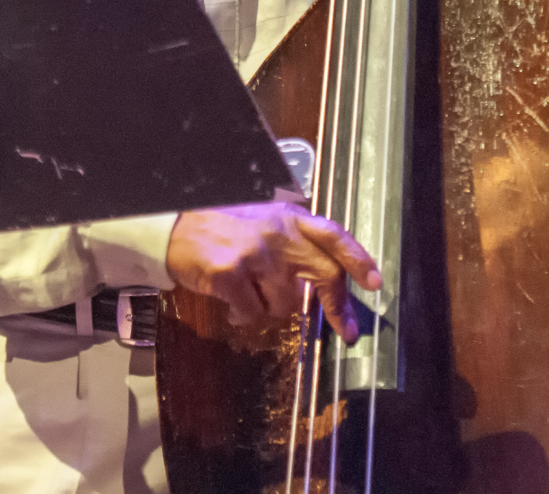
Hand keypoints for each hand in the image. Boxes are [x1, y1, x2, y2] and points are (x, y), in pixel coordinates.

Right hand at [166, 203, 382, 342]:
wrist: (173, 226)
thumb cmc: (222, 225)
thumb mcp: (264, 219)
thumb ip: (293, 240)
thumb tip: (321, 280)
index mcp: (289, 217)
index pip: (333, 235)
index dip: (358, 259)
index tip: (375, 283)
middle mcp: (277, 233)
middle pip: (324, 274)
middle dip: (339, 307)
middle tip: (347, 330)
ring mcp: (255, 254)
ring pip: (286, 304)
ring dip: (272, 308)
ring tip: (251, 293)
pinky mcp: (231, 275)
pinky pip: (253, 314)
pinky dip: (245, 316)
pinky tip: (233, 304)